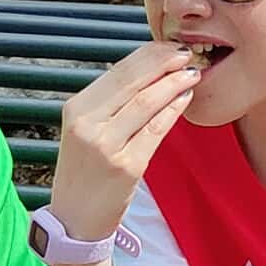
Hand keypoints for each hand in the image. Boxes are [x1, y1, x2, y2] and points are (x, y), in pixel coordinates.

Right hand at [49, 39, 204, 247]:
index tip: (168, 46)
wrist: (74, 219)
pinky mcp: (126, 166)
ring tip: (192, 72)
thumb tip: (145, 71)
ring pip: (146, 102)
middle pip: (132, 81)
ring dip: (173, 83)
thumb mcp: (84, 130)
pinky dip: (173, 110)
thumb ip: (108, 103)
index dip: (147, 55)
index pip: (117, 71)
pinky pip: (156, 130)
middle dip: (163, 62)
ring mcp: (106, 145)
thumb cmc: (84, 171)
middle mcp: (87, 124)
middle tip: (187, 53)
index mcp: (75, 109)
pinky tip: (185, 98)